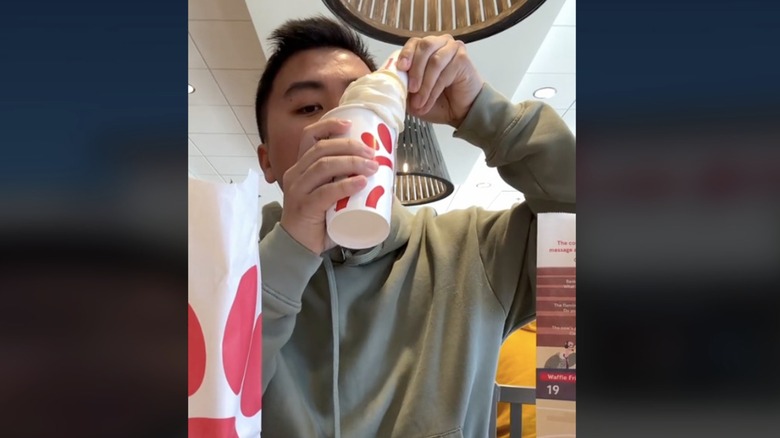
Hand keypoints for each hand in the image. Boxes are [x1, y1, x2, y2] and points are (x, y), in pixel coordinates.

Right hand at [280, 118, 378, 254]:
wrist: (298, 247)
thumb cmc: (318, 220)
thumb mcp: (330, 196)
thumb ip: (347, 185)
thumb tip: (383, 179)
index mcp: (301, 167)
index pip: (309, 137)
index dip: (328, 126)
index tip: (350, 125)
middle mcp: (296, 175)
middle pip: (321, 149)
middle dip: (349, 146)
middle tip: (371, 152)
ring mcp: (298, 191)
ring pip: (323, 166)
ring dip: (351, 163)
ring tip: (372, 167)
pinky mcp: (304, 208)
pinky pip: (325, 192)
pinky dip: (345, 185)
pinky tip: (360, 183)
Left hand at [396, 35, 483, 127]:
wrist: (460, 111)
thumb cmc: (439, 100)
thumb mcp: (414, 94)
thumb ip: (404, 85)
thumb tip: (392, 83)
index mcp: (426, 48)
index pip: (414, 43)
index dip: (406, 53)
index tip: (401, 68)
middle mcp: (440, 43)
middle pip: (424, 47)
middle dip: (415, 71)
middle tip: (411, 90)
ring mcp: (453, 48)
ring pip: (435, 61)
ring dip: (425, 85)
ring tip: (420, 102)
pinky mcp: (463, 58)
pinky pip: (445, 71)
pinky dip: (435, 89)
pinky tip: (431, 100)